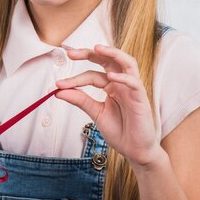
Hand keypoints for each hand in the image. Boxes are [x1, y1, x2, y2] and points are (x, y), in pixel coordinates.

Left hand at [55, 44, 161, 166]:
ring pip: (127, 63)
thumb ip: (80, 100)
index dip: (74, 78)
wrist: (135, 150)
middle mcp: (121, 83)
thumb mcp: (95, 113)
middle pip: (108, 60)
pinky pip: (134, 83)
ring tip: (97, 48)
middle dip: (90, 53)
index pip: (91, 75)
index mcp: (111, 86)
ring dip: (112, 53)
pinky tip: (110, 77)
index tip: (58, 85)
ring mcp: (132, 88)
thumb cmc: (119, 130)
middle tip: (71, 53)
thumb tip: (58, 91)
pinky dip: (123, 78)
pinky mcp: (141, 98)